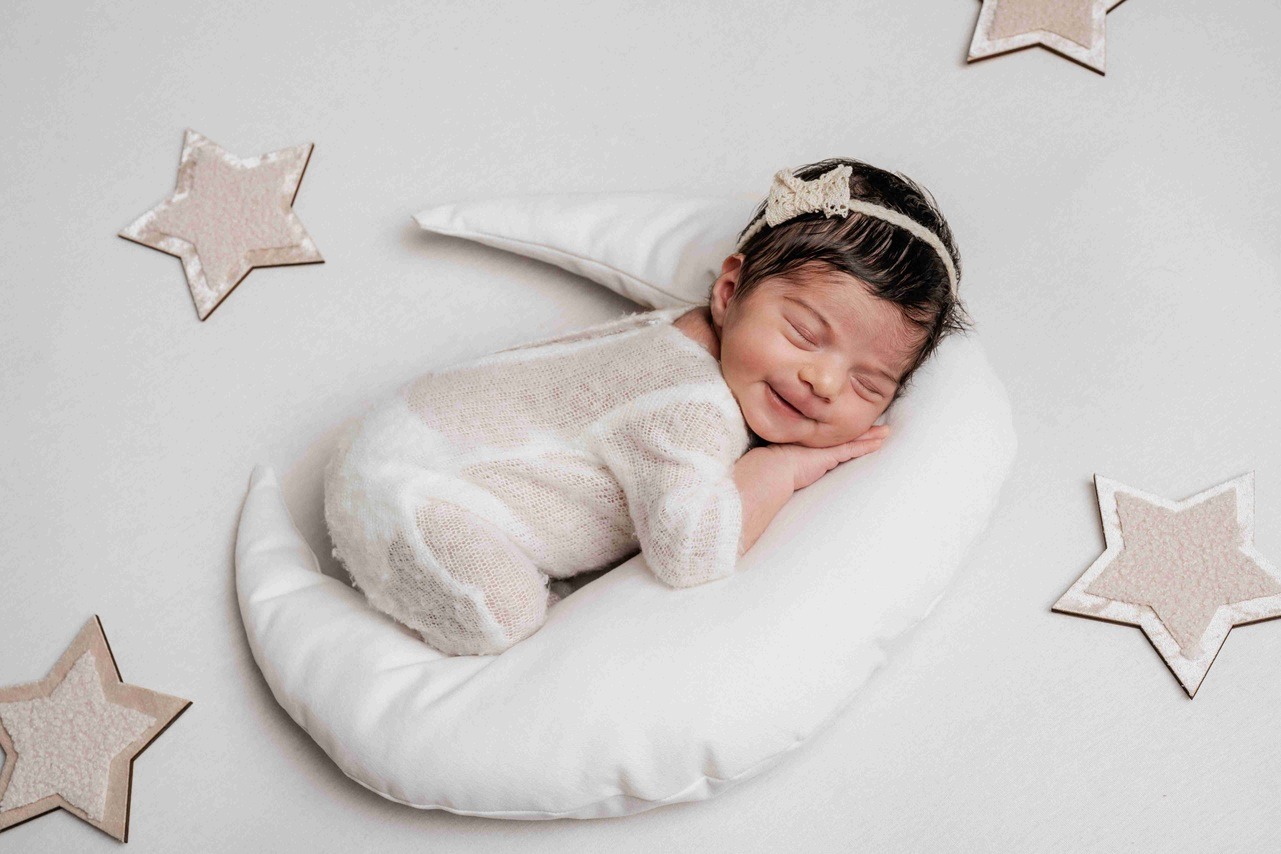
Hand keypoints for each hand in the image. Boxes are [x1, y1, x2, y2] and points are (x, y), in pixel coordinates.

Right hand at [767, 424, 889, 491]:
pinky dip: (867, 445)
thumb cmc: (769, 467)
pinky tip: (880, 442)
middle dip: (860, 427)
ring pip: (852, 438)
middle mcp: (816, 439)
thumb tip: (781, 460)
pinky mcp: (830, 456)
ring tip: (885, 431)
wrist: (770, 470)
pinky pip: (854, 448)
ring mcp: (823, 446)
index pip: (829, 431)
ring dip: (870, 434)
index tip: (853, 420)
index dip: (842, 425)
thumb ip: (786, 455)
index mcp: (806, 438)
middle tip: (876, 423)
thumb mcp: (780, 457)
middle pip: (843, 431)